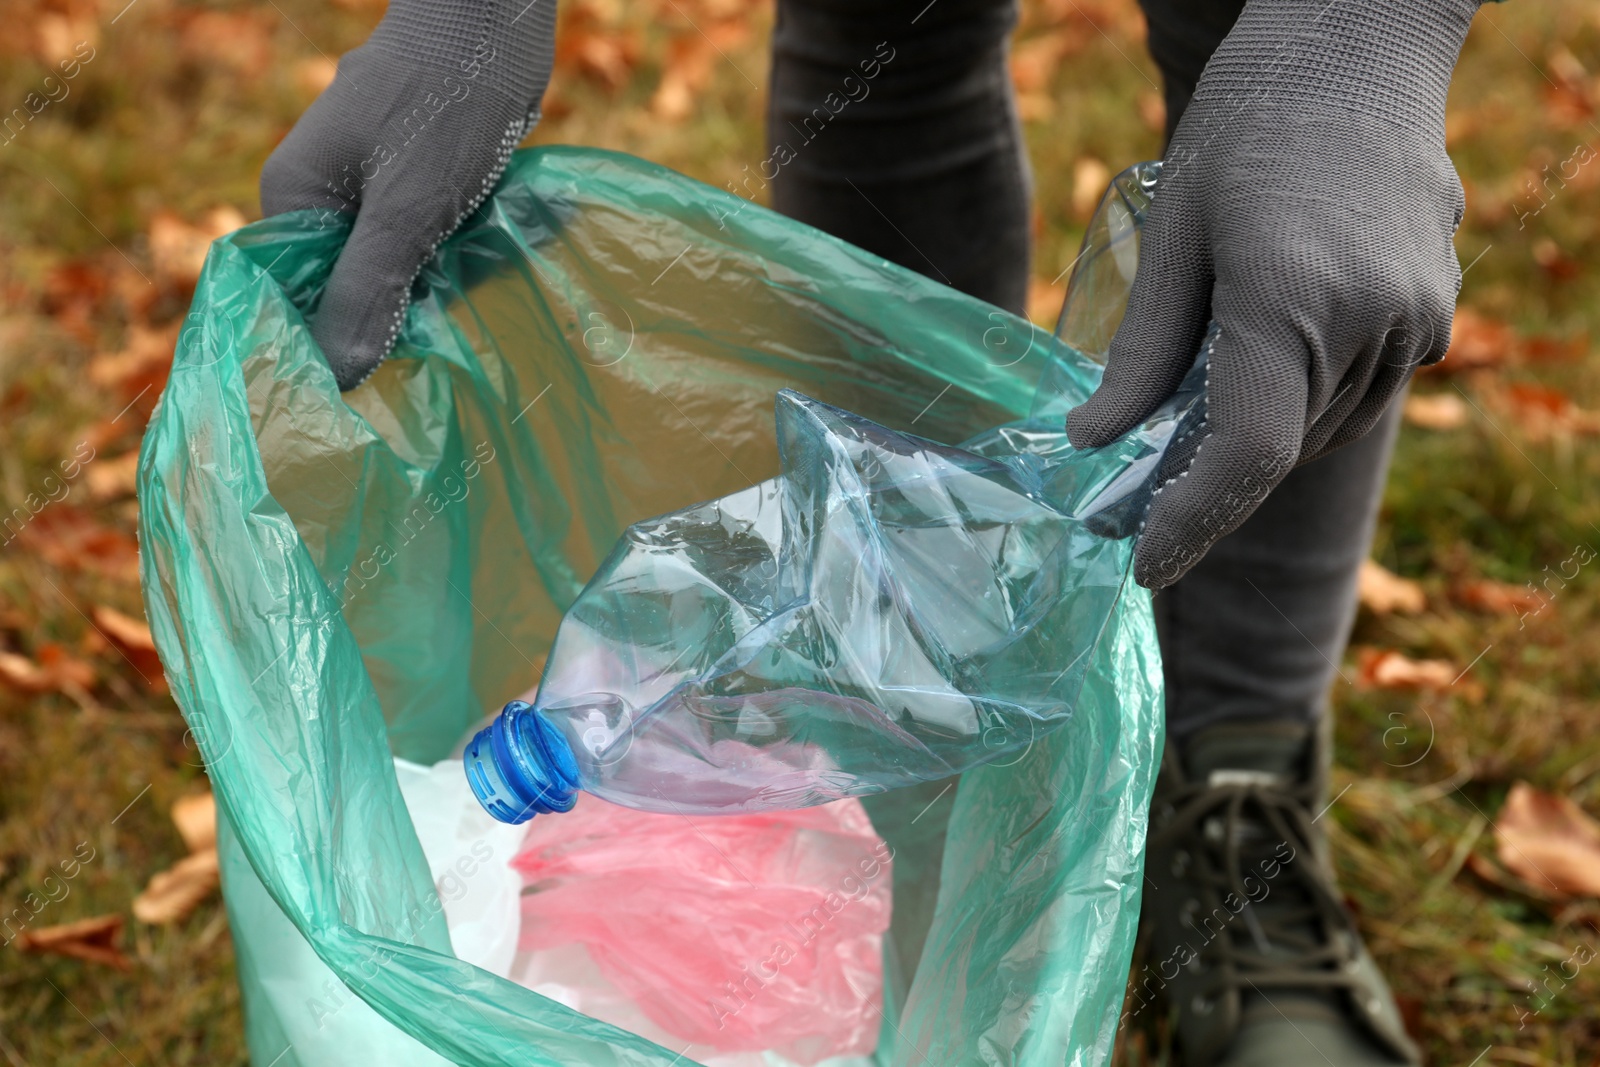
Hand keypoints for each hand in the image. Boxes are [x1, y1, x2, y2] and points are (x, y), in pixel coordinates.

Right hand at [260, 0, 557, 388]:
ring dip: (432, 296)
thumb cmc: (449, 105)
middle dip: (390, 323)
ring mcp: (370, 192)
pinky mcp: (415, 188)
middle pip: (344, 292)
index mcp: (294, 198)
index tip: (368, 394)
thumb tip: (335, 376)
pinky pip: (426, 248)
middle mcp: (322, 199)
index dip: (323, 349)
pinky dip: (456, 265)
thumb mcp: (408, 208)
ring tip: (469, 315)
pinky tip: (486, 277)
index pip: (289, 299)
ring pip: (392, 274)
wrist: (498, 22)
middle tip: (435, 358)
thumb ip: (368, 288)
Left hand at [1067, 0, 1479, 588]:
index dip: (1193, 522)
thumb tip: (1095, 438)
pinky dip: (1299, 403)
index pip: (1248, 454)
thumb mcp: (1174, 230)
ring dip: (1255, 445)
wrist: (1361, 42)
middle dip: (1206, 488)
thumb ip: (1144, 348)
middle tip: (1135, 506)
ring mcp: (1414, 320)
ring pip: (1321, 430)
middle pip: (1279, 450)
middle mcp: (1369, 323)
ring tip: (1184, 433)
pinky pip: (1356, 393)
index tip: (1146, 567)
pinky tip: (1257, 371)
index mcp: (1293, 301)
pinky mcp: (1433, 311)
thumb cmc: (1251, 121)